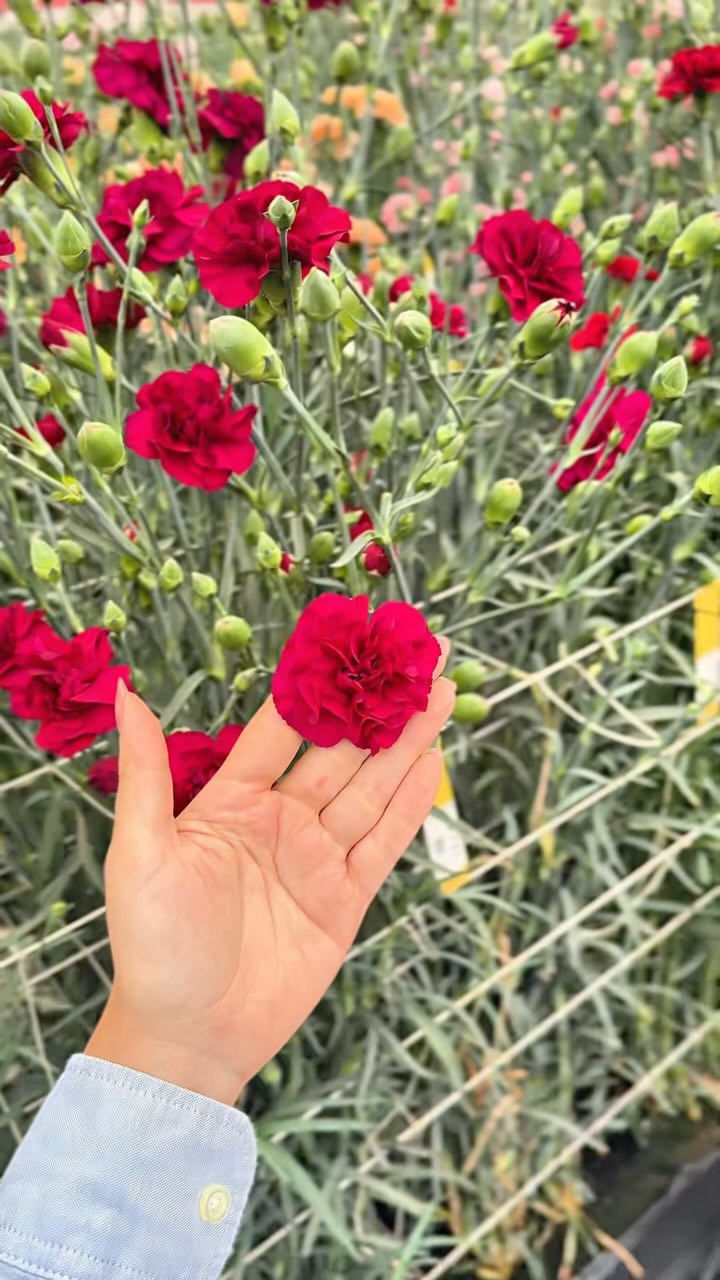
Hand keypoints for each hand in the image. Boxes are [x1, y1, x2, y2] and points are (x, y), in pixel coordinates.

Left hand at [85, 644, 454, 1104]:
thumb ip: (147, 773)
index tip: (348, 642)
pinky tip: (431, 764)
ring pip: (371, 789)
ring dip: (407, 744)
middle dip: (380, 707)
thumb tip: (128, 695)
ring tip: (439, 696)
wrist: (189, 1035)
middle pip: (341, 752)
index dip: (316, 685)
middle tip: (420, 659)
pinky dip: (409, 805)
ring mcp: (317, 859)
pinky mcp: (345, 900)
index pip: (283, 729)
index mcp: (232, 802)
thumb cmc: (153, 945)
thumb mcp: (140, 853)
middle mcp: (281, 821)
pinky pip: (383, 844)